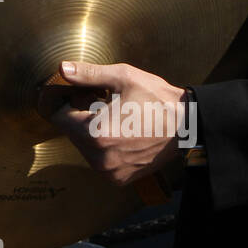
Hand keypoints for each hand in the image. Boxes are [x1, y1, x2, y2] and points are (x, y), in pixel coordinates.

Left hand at [39, 60, 189, 185]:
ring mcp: (109, 172)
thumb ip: (88, 74)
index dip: (68, 101)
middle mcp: (99, 158)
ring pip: (83, 147)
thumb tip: (62, 69)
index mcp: (95, 133)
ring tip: (115, 117)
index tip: (83, 94)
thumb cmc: (156, 99)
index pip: (60, 117)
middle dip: (80, 116)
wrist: (188, 126)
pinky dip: (104, 147)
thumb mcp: (122, 78)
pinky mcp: (119, 178)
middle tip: (103, 103)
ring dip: (91, 132)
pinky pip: (98, 159)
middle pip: (71, 132)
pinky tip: (122, 133)